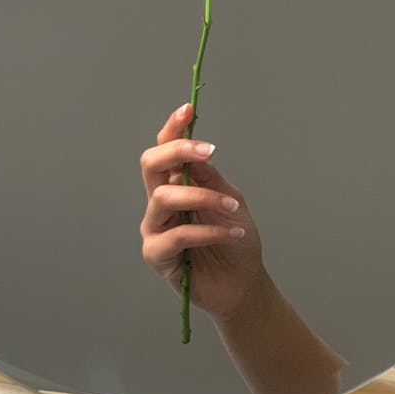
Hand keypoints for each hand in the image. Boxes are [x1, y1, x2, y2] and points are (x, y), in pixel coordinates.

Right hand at [139, 103, 266, 321]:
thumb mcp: (230, 201)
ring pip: (164, 196)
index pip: (164, 149)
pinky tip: (232, 234)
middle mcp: (160, 202)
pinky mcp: (157, 256)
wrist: (244, 284)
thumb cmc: (236, 240)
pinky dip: (208, 232)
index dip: (172, 128)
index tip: (187, 110)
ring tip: (234, 209)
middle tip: (208, 151)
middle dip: (176, 151)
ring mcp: (155, 228)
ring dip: (204, 198)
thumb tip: (195, 151)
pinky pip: (177, 235)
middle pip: (150, 164)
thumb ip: (210, 178)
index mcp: (176, 183)